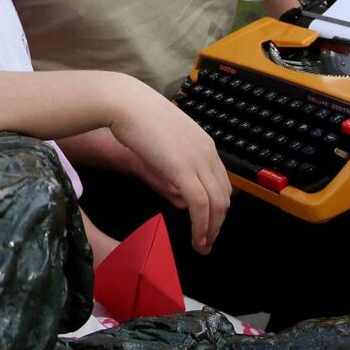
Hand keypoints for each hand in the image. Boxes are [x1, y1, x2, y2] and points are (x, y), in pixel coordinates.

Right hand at [109, 86, 230, 254]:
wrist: (125, 103)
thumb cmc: (136, 118)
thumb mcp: (161, 147)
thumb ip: (174, 173)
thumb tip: (183, 200)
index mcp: (204, 144)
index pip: (221, 181)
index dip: (217, 206)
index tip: (209, 222)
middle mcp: (207, 152)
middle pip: (224, 195)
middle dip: (218, 222)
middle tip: (208, 241)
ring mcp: (197, 160)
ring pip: (217, 204)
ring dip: (212, 229)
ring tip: (202, 246)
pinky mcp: (184, 170)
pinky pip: (201, 206)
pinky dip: (202, 227)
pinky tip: (196, 239)